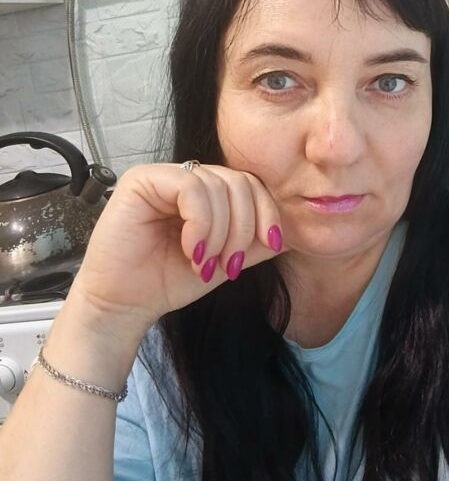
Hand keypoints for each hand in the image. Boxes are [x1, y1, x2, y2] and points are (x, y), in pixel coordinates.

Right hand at [68, 163, 286, 337]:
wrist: (125, 306)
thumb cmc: (168, 282)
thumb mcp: (226, 260)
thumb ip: (255, 242)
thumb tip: (291, 231)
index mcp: (206, 191)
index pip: (250, 184)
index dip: (267, 212)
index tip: (271, 245)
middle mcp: (185, 176)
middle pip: (239, 182)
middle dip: (244, 227)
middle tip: (230, 264)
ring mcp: (163, 174)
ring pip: (218, 185)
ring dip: (221, 232)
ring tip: (205, 263)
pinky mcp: (141, 180)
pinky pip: (191, 188)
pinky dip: (201, 223)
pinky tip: (192, 250)